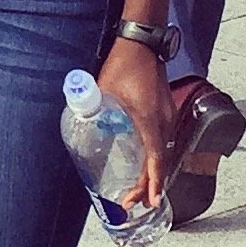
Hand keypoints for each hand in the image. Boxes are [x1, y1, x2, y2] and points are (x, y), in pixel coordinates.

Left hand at [95, 34, 174, 209]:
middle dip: (150, 185)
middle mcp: (164, 121)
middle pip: (161, 161)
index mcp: (150, 119)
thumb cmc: (124, 65)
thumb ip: (91, 106)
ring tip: (142, 192)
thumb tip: (77, 119)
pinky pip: (164, 142)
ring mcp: (168, 116)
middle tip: (133, 202)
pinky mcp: (166, 112)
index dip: (153, 182)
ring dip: (154, 173)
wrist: (142, 44)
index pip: (155, 158)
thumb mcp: (105, 88)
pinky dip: (157, 159)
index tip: (149, 201)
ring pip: (164, 153)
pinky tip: (147, 165)